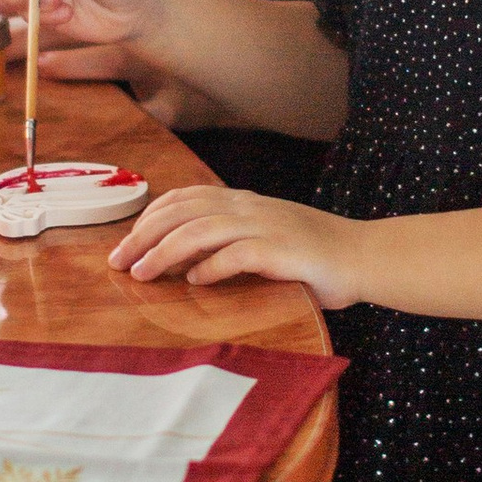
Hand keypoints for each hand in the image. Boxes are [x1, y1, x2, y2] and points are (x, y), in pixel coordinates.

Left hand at [111, 179, 365, 306]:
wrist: (363, 256)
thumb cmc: (312, 256)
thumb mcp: (263, 239)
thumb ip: (227, 244)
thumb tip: (182, 262)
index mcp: (242, 202)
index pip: (183, 198)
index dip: (148, 218)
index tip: (125, 245)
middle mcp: (248, 208)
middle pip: (181, 212)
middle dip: (142, 236)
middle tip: (118, 263)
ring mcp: (265, 226)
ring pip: (199, 231)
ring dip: (164, 252)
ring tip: (142, 275)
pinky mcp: (281, 250)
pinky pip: (235, 255)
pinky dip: (209, 268)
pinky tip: (194, 283)